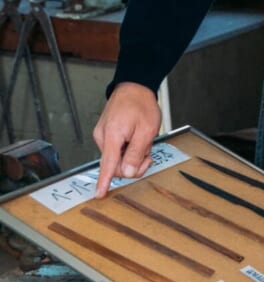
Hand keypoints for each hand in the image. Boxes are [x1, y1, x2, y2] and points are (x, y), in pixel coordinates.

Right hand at [92, 82, 161, 196]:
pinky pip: (116, 150)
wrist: (134, 87)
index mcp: (112, 135)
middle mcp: (103, 136)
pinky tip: (135, 140)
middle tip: (148, 155)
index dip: (104, 181)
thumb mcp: (147, 130)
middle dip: (133, 165)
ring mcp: (103, 135)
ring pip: (117, 159)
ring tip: (142, 142)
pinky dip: (127, 149)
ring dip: (132, 156)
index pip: (107, 164)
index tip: (99, 194)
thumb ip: (136, 152)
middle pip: (115, 165)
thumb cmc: (141, 104)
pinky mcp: (105, 134)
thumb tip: (128, 172)